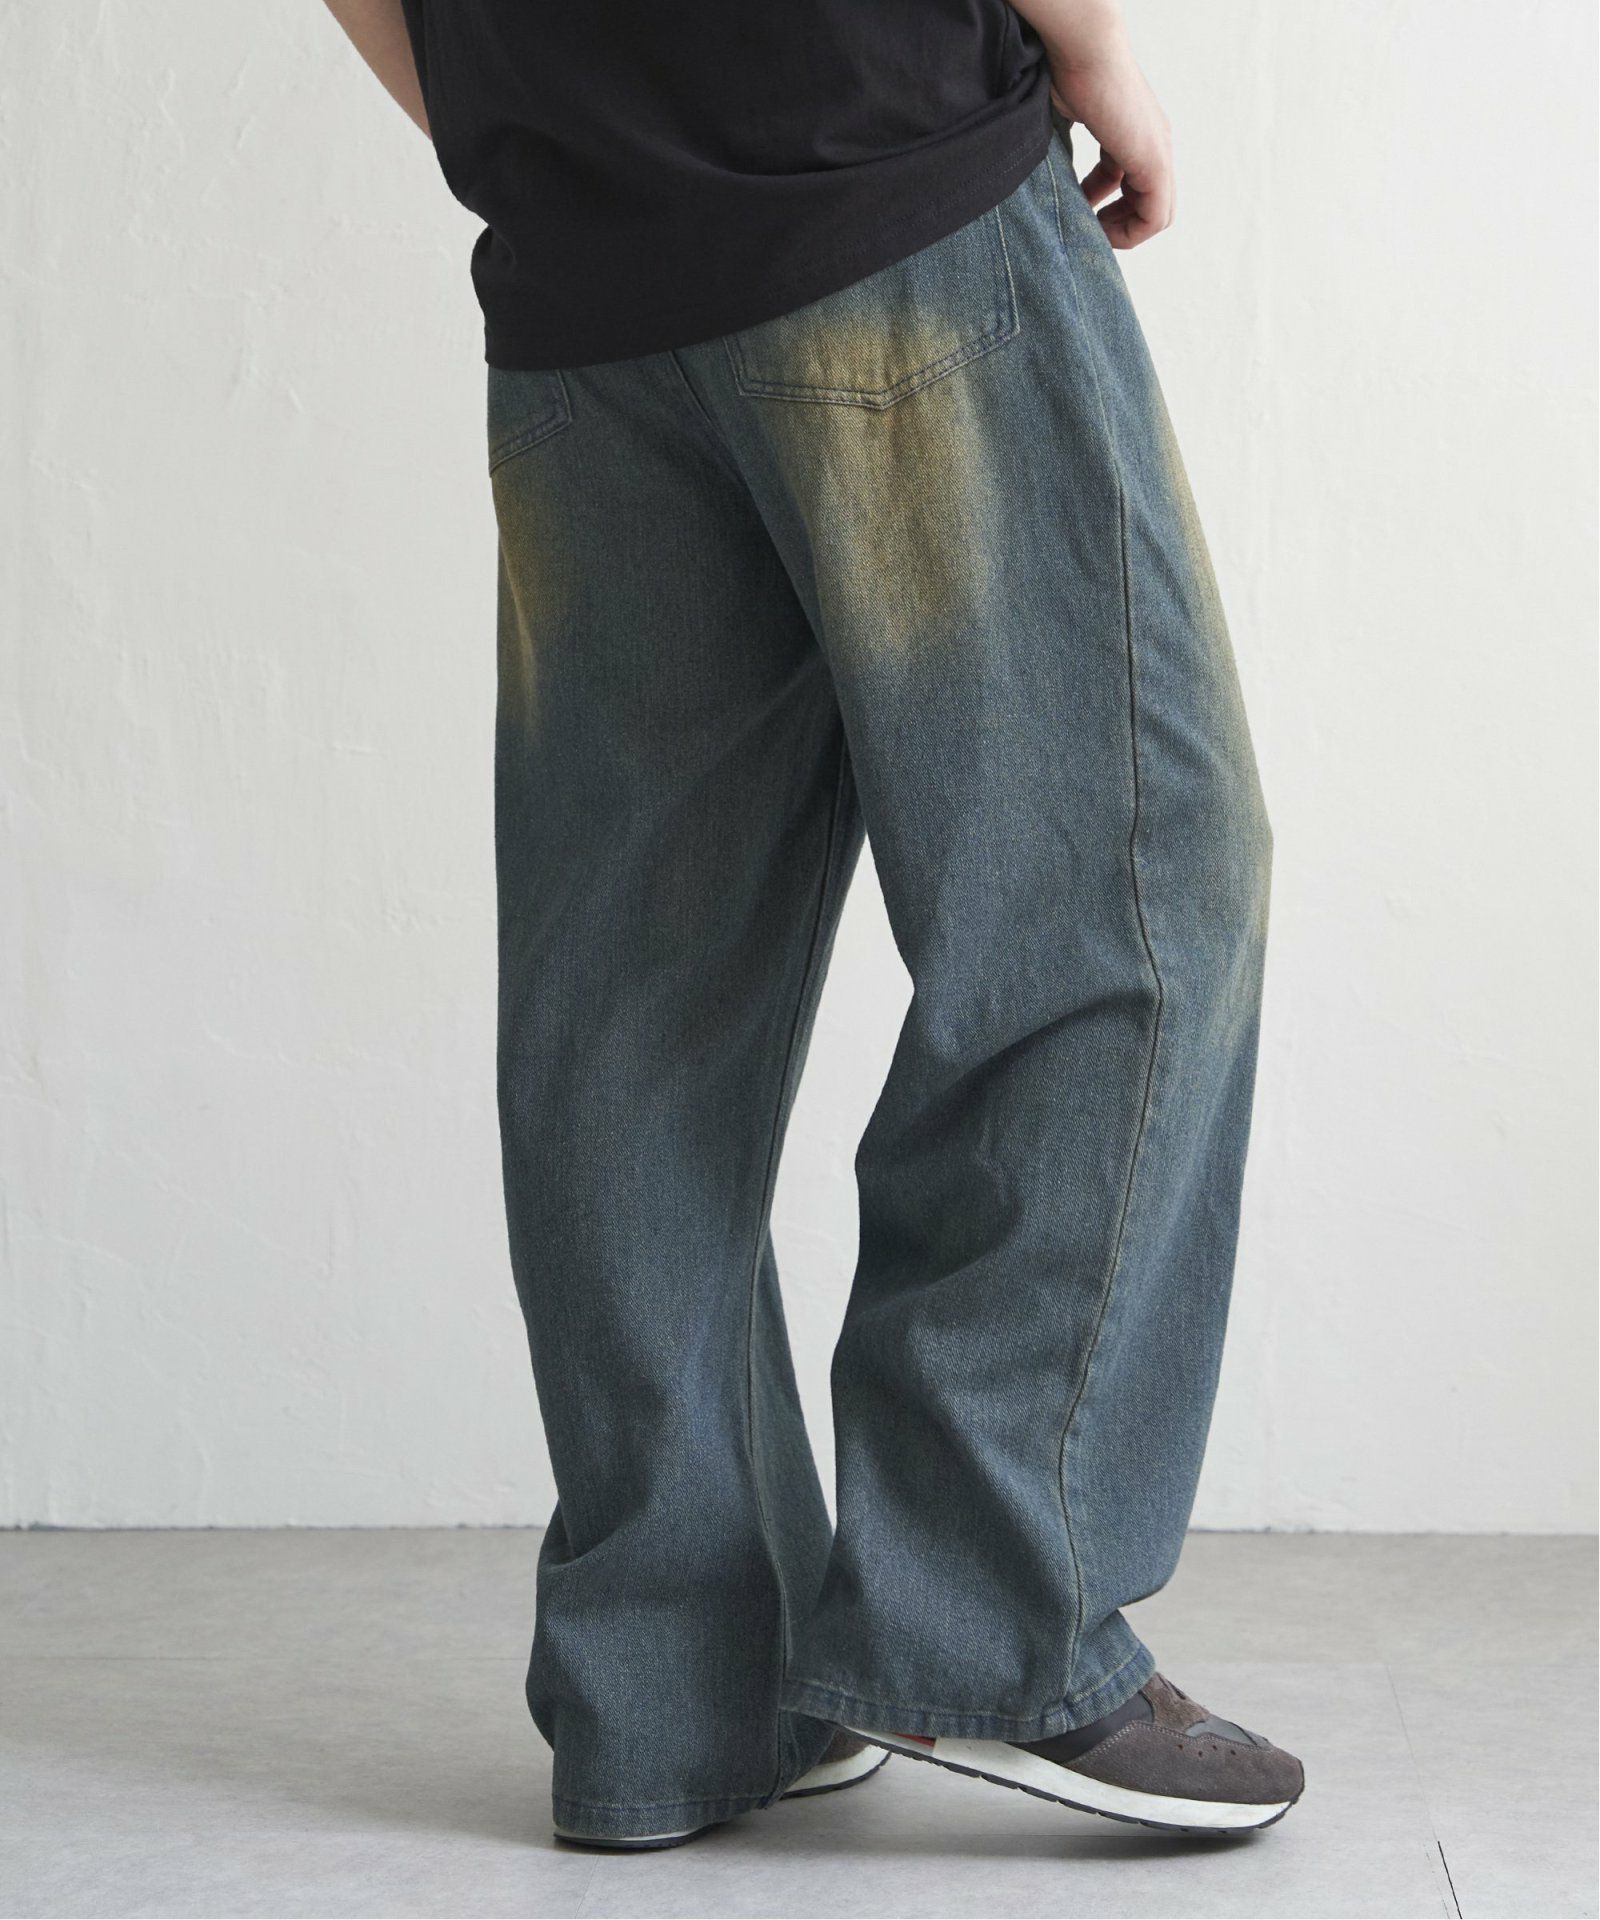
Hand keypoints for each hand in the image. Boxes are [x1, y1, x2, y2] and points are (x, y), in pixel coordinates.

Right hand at [1019, 2, 1174, 247]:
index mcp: (1137, 131)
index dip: (1112, 206)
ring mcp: (1158, 151)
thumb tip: (1044, 170)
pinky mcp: (1154, 161)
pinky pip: (1155, 216)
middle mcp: (1154, 142)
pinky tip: (1100, 226)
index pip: (1136, 183)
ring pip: (1158, 214)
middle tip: (1089, 228)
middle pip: (1151, 203)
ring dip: (1125, 231)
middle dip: (1121, 224)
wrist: (1082, 48)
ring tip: (1093, 232)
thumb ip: (1069, 145)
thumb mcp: (1068, 117)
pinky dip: (1131, 231)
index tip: (1082, 213)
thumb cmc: (1066, 70)